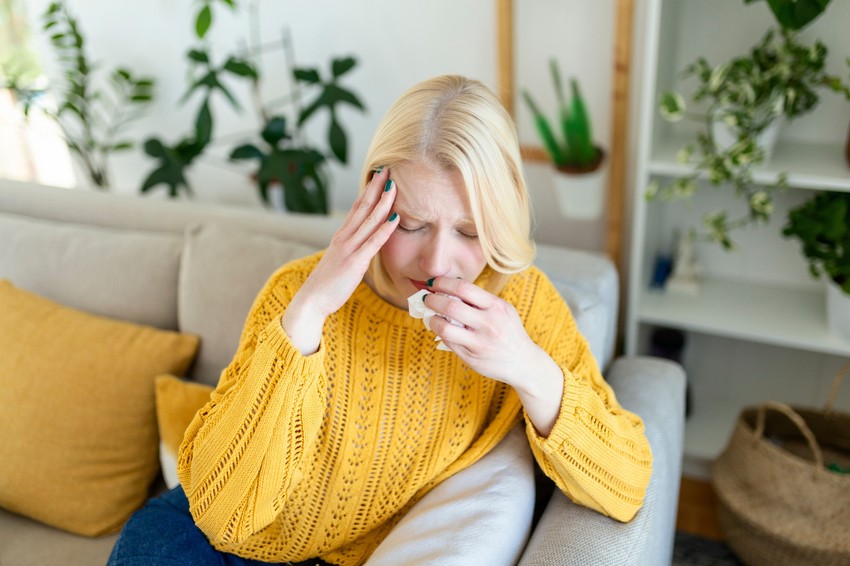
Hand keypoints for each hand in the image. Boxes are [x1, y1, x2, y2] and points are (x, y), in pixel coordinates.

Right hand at [282, 168, 397, 353]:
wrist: (311, 301)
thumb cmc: (326, 284)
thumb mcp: (340, 261)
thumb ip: (351, 250)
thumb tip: (363, 245)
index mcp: (341, 237)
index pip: (357, 208)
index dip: (369, 191)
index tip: (379, 177)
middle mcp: (344, 238)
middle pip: (363, 207)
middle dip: (376, 188)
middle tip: (387, 170)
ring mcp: (349, 249)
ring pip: (369, 220)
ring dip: (383, 202)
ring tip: (394, 186)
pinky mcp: (355, 263)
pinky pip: (373, 243)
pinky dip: (385, 229)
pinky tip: (395, 218)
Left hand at [424, 277, 563, 434]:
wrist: (524, 362)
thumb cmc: (509, 331)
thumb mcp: (502, 310)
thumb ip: (480, 301)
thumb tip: (449, 289)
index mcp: (496, 307)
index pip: (464, 288)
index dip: (444, 283)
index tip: (434, 283)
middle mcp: (489, 324)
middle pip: (450, 306)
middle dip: (432, 299)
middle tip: (426, 298)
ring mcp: (479, 342)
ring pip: (444, 327)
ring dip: (432, 319)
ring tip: (431, 316)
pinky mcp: (471, 358)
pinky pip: (448, 342)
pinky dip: (441, 333)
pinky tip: (441, 329)